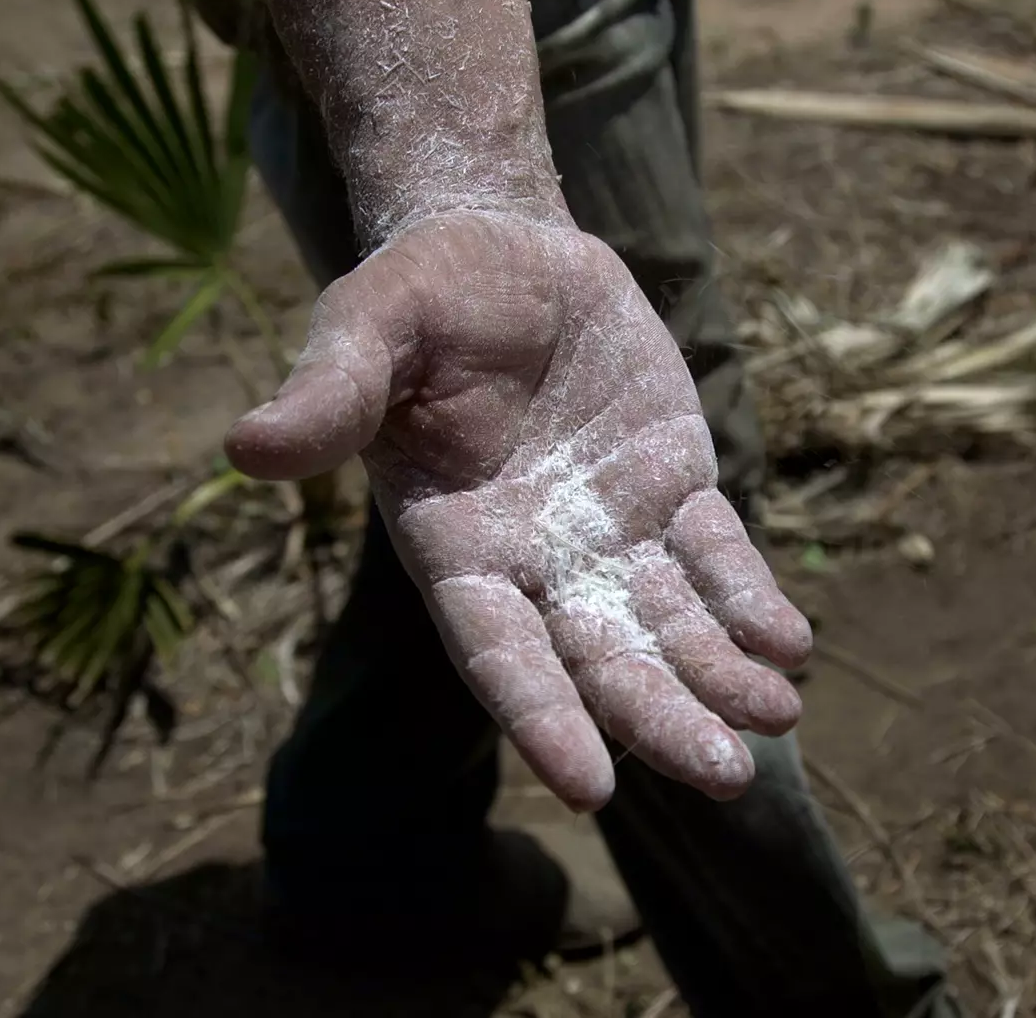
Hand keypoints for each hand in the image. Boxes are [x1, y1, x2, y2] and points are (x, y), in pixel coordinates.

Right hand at [226, 210, 811, 810]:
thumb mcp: (365, 327)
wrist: (498, 249)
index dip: (540, 716)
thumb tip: (245, 446)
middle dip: (660, 718)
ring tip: (775, 718)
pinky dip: (752, 602)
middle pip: (602, 659)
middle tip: (724, 778)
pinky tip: (790, 645)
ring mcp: (613, 533)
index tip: (589, 786)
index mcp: (455, 546)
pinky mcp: (674, 490)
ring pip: (671, 625)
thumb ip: (329, 392)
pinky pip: (719, 558)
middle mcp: (537, 561)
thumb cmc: (416, 297)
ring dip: (720, 677)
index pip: (497, 650)